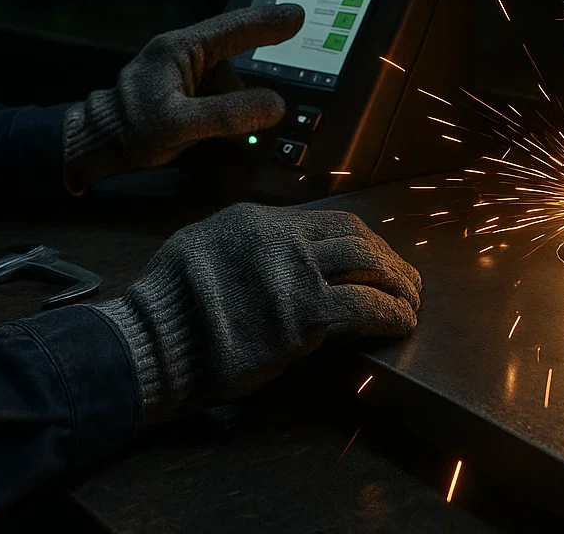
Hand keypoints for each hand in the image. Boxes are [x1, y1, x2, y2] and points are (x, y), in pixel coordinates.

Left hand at [61, 4, 303, 190]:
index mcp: (180, 48)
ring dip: (229, 110)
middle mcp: (182, 54)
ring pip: (227, 85)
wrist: (94, 147)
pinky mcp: (181, 92)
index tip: (298, 15)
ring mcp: (182, 73)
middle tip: (236, 118)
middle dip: (244, 90)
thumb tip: (273, 105)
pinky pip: (216, 99)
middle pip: (235, 62)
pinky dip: (222, 116)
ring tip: (201, 132)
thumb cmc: (128, 131)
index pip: (235, 28)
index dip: (269, 22)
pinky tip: (205, 133)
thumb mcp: (180, 124)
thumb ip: (228, 114)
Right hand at [92, 203, 421, 418]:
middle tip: (408, 280)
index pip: (330, 221)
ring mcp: (293, 274)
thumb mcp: (200, 247)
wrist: (151, 343)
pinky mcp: (303, 315)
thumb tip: (284, 251)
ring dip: (399, 284)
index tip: (380, 259)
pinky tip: (402, 322)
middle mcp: (279, 238)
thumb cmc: (169, 307)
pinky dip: (392, 313)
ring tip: (411, 301)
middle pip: (357, 237)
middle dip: (389, 258)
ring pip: (368, 264)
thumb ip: (244, 243)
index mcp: (256, 220)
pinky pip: (366, 306)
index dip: (364, 241)